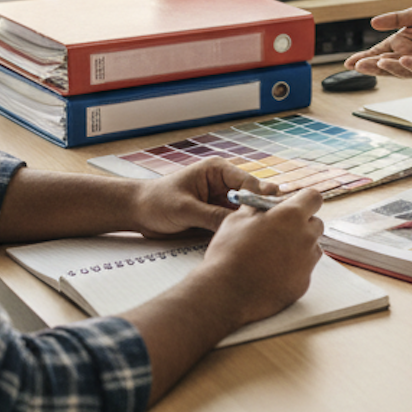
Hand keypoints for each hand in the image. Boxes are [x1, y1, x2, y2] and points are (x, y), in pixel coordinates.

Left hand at [131, 157, 279, 238]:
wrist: (137, 213)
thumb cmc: (156, 202)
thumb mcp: (185, 209)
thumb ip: (212, 216)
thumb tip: (238, 226)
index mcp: (217, 171)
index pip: (247, 183)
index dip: (259, 198)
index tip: (269, 215)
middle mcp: (223, 184)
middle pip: (251, 198)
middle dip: (260, 211)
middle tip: (273, 227)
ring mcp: (221, 200)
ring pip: (244, 212)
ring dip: (251, 223)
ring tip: (266, 236)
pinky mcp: (216, 215)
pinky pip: (233, 223)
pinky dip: (240, 230)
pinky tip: (249, 240)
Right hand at [197, 188, 324, 325]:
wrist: (227, 294)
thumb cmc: (229, 253)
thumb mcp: (237, 219)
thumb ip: (256, 207)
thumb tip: (261, 200)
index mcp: (291, 216)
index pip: (313, 197)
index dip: (303, 200)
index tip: (291, 206)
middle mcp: (306, 237)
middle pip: (316, 224)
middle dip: (302, 224)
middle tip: (278, 231)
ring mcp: (307, 263)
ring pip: (312, 248)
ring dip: (300, 247)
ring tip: (272, 255)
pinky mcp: (303, 284)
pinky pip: (304, 270)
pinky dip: (293, 270)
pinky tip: (271, 274)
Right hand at [343, 7, 411, 77]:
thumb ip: (395, 18)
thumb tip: (373, 22)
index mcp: (399, 44)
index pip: (377, 53)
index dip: (364, 58)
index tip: (349, 63)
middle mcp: (407, 57)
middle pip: (384, 65)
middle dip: (371, 66)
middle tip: (357, 65)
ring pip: (401, 70)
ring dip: (389, 67)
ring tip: (378, 62)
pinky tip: (404, 60)